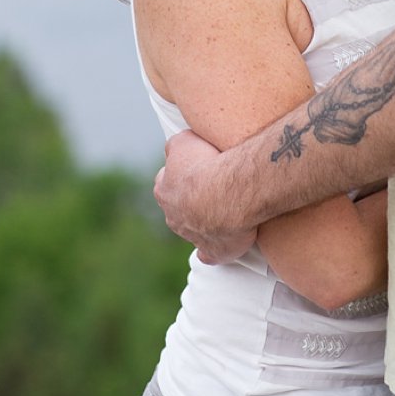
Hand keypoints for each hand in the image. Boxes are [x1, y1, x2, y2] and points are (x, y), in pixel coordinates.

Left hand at [155, 129, 255, 265]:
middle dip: (191, 200)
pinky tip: (220, 246)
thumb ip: (177, 145)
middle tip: (213, 189)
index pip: (167, 181)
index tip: (197, 170)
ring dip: (206, 220)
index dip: (182, 175)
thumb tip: (175, 148)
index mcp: (165, 190)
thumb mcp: (184, 142)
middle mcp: (173, 215)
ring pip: (194, 228)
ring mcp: (191, 235)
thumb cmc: (209, 165)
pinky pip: (210, 254)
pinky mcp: (212, 250)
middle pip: (178, 207)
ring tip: (227, 208)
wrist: (229, 194)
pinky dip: (213, 251)